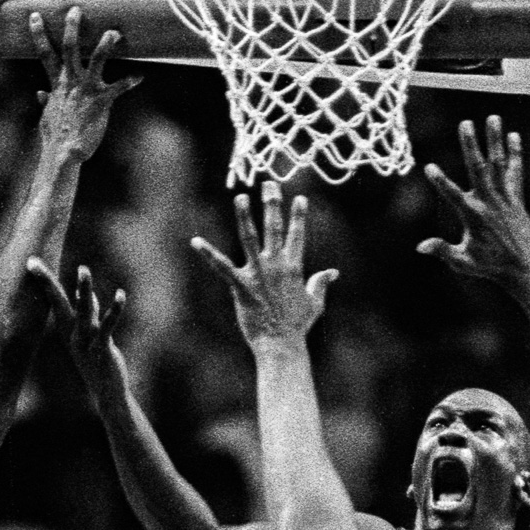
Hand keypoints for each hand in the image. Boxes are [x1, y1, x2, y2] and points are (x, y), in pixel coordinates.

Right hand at [26, 259, 128, 402]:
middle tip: (35, 262)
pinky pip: (107, 327)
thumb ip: (90, 314)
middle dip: (48, 282)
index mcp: (67, 329)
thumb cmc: (97, 361)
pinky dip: (114, 311)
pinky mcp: (102, 350)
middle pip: (58, 303)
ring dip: (83, 290)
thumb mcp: (90, 335)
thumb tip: (89, 294)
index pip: (53, 300)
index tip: (31, 261)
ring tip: (83, 269)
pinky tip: (120, 295)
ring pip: (83, 311)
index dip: (44, 281)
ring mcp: (85, 343)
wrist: (107, 392)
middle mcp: (72, 334)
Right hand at [29, 8, 141, 160]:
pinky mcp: (101, 101)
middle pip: (69, 48)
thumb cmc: (56, 136)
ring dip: (105, 44)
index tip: (36, 16)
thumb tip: (41, 93)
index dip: (39, 34)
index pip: (45, 54)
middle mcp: (71, 82)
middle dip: (72, 28)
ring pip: (95, 60)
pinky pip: (118, 88)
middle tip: (76, 10)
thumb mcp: (47, 116)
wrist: (64, 152)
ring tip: (113, 32)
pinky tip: (140, 76)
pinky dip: (130, 81)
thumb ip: (45, 102)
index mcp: (57, 83)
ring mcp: (86, 90)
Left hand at [191, 182, 337, 347]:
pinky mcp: (241, 286)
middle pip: (274, 228)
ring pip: (250, 238)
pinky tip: (196, 241)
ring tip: (240, 197)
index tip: (298, 198)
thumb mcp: (315, 303)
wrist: (282, 345)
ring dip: (244, 217)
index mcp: (294, 268)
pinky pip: (222, 267)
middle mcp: (277, 266)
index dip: (298, 216)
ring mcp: (258, 274)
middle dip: (272, 204)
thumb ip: (321, 284)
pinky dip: (208, 254)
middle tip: (269, 184)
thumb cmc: (298, 326)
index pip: (297, 235)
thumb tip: (332, 272)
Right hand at [416, 116, 529, 287]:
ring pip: (498, 164)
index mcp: (473, 216)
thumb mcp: (462, 262)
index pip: (453, 195)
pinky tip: (514, 137)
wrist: (524, 269)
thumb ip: (442, 251)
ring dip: (495, 140)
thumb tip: (420, 247)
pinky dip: (515, 154)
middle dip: (471, 145)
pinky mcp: (517, 198)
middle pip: (478, 168)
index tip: (429, 166)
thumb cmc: (490, 266)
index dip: (440, 181)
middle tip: (466, 123)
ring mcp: (505, 198)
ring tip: (493, 118)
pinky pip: (516, 172)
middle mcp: (490, 202)